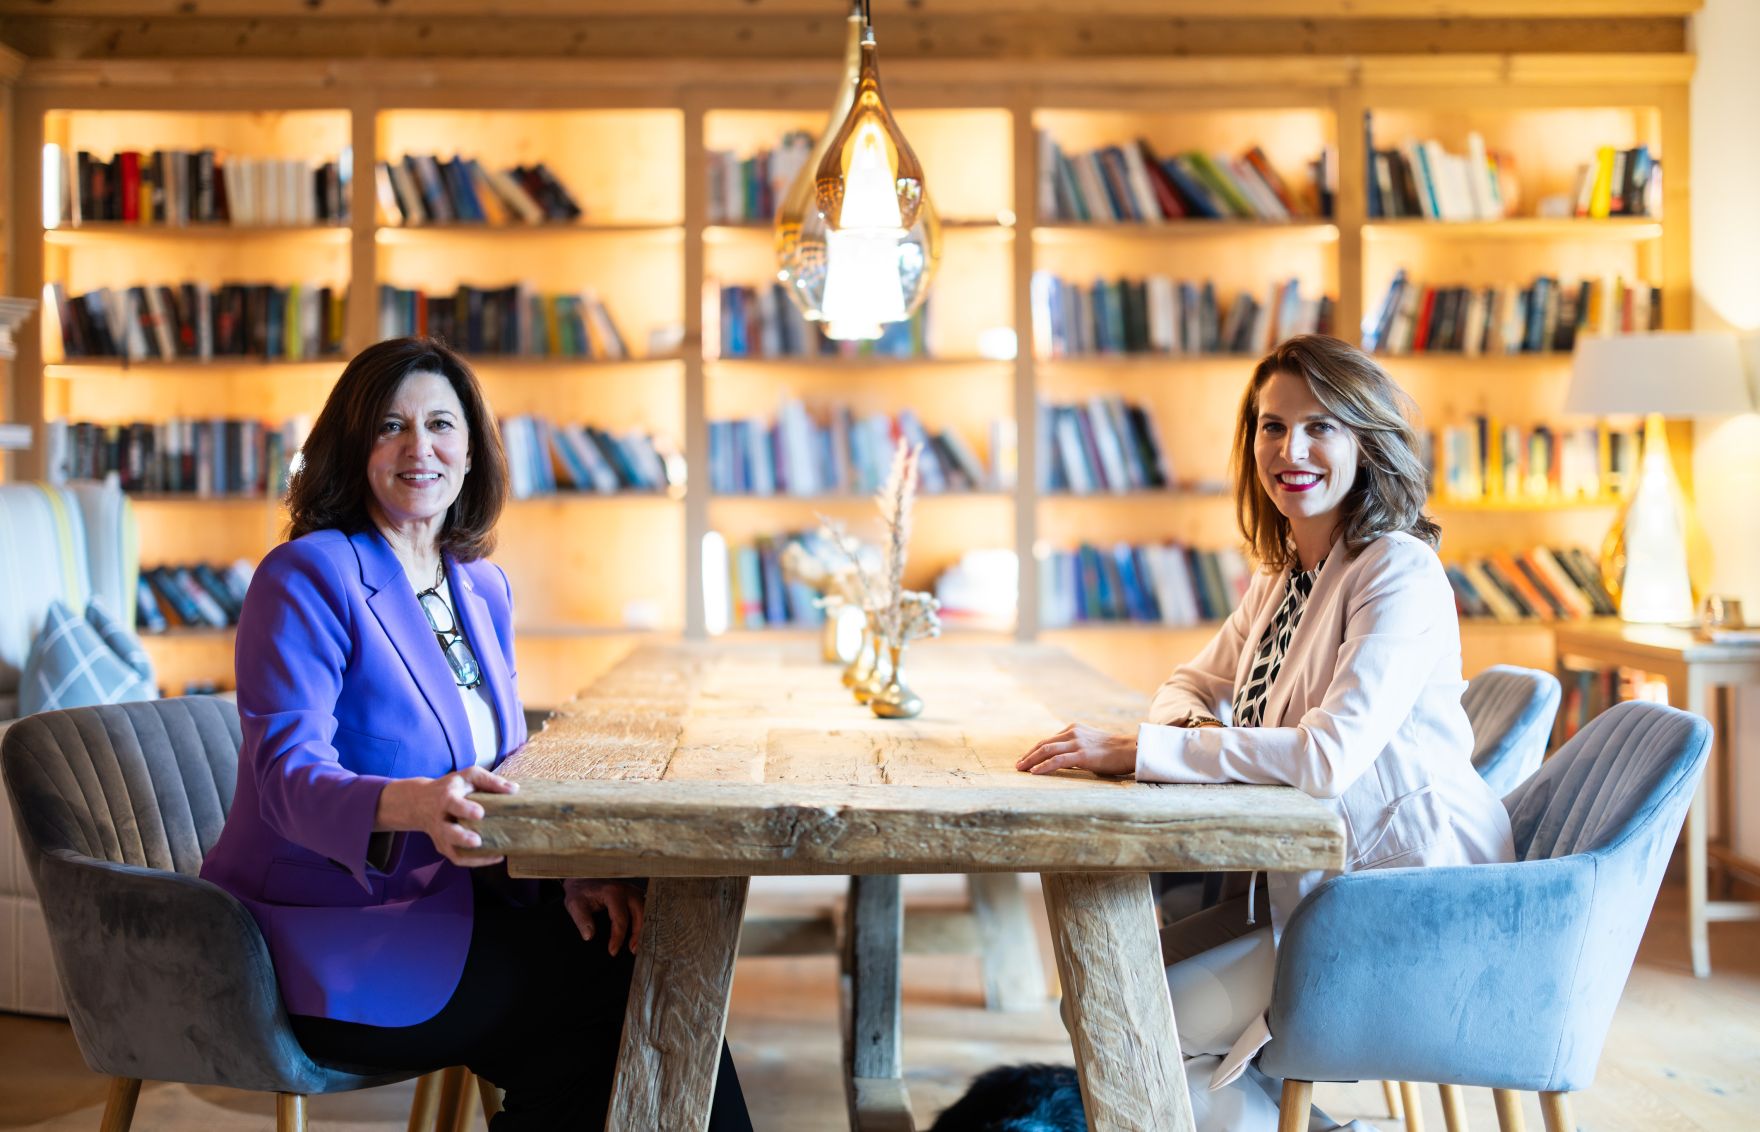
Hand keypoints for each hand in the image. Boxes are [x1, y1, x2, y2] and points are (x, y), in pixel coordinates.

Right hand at [376, 764, 517, 867]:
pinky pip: (457, 858)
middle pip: (448, 832)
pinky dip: (475, 861)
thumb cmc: (451, 787)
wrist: (420, 803)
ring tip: (494, 854)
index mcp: (447, 799)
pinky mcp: (443, 847)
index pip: (453, 804)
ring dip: (471, 856)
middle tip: (477, 841)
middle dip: (462, 838)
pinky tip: (494, 857)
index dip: (465, 809)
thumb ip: (489, 780)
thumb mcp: (467, 776)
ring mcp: (441, 836)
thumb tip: (514, 789)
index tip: (480, 813)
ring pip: (452, 850)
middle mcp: (441, 820)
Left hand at [564, 879, 644, 955]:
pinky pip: (644, 908)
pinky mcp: (634, 894)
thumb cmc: (580, 892)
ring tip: (637, 945)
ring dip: (643, 928)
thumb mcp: (575, 905)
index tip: (612, 951)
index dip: (618, 937)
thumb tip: (589, 936)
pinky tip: (639, 933)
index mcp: (612, 892)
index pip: (620, 918)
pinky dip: (643, 921)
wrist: (582, 880)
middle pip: (640, 913)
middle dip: (637, 933)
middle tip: (633, 950)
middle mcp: (626, 890)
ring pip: (645, 910)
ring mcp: (632, 891)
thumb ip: (582, 920)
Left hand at [1016, 722, 1137, 777]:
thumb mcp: (1090, 744)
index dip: (1035, 750)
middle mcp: (1073, 733)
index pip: (1049, 740)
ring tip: (1021, 769)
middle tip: (1018, 765)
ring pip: (1046, 750)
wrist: (1131, 750)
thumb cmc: (1113, 752)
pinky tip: (1034, 772)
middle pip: (1043, 744)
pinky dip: (1043, 766)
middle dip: (1028, 755)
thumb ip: (1075, 748)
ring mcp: (1077, 743)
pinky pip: (1057, 760)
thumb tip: (1061, 761)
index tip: (1026, 759)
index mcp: (1073, 729)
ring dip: (1031, 760)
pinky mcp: (1082, 754)